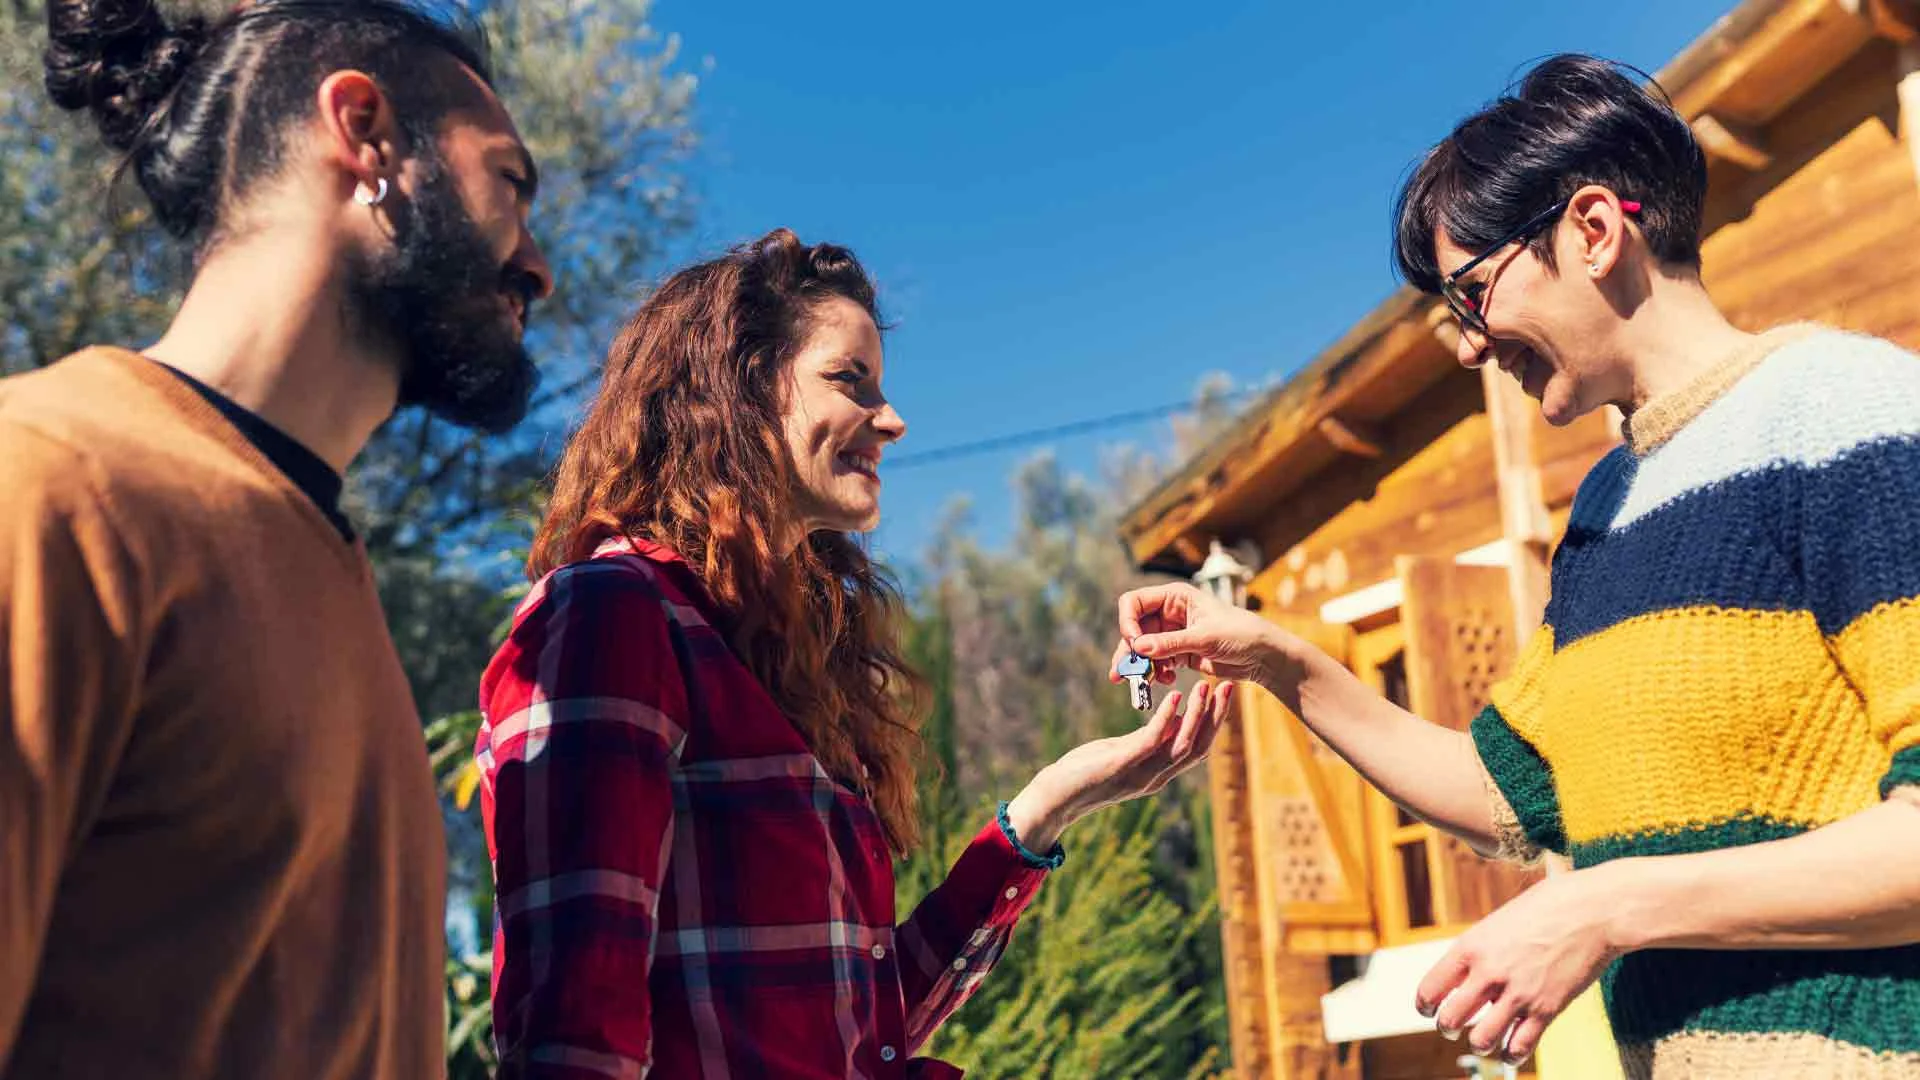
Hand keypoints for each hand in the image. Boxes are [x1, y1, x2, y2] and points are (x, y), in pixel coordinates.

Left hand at [1005, 680, 1232, 850]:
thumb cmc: (1087, 771)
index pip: (1199, 748)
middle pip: (1199, 747)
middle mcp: (1156, 777)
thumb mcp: (1126, 751)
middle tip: (1228, 687)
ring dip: (1196, 714)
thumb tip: (1175, 719)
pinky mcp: (1121, 766)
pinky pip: (1151, 741)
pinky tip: (1174, 697)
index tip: (1224, 695)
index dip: (1215, 723)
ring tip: (1204, 686)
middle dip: (1215, 717)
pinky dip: (1166, 718)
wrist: (1056, 797)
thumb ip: (1151, 739)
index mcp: (1159, 773)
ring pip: (1181, 745)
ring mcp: (1141, 774)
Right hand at [1110, 582, 1282, 687]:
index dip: (1127, 622)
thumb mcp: (1205, 638)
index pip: (1134, 602)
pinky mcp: (1178, 653)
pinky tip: (1167, 680)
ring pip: (1142, 649)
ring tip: (1141, 684)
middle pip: (1134, 629)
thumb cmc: (1240, 635)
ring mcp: (1172, 633)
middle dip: (1129, 652)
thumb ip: (1170, 643)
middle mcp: (1169, 612)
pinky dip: (1156, 673)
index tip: (1135, 644)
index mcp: (1174, 597)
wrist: (1263, 657)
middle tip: (1120, 676)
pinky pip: (1156, 662)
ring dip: (1140, 666)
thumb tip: (1137, 647)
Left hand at [1415, 865, 1628, 1065]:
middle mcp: (1489, 973)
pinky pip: (1519, 1047)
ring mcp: (1518, 994)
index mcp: (1471, 947)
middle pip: (1450, 1020)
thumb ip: (1481, 949)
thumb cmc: (1547, 907)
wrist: (1592, 911)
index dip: (1425, 1005)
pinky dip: (1511, 1054)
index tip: (1429, 1009)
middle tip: (1453, 1027)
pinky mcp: (1547, 1009)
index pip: (1430, 988)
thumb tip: (1467, 973)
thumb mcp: (1499, 921)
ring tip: (1483, 1038)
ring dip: (1479, 1044)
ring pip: (1481, 1041)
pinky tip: (1510, 1049)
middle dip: (1448, 1028)